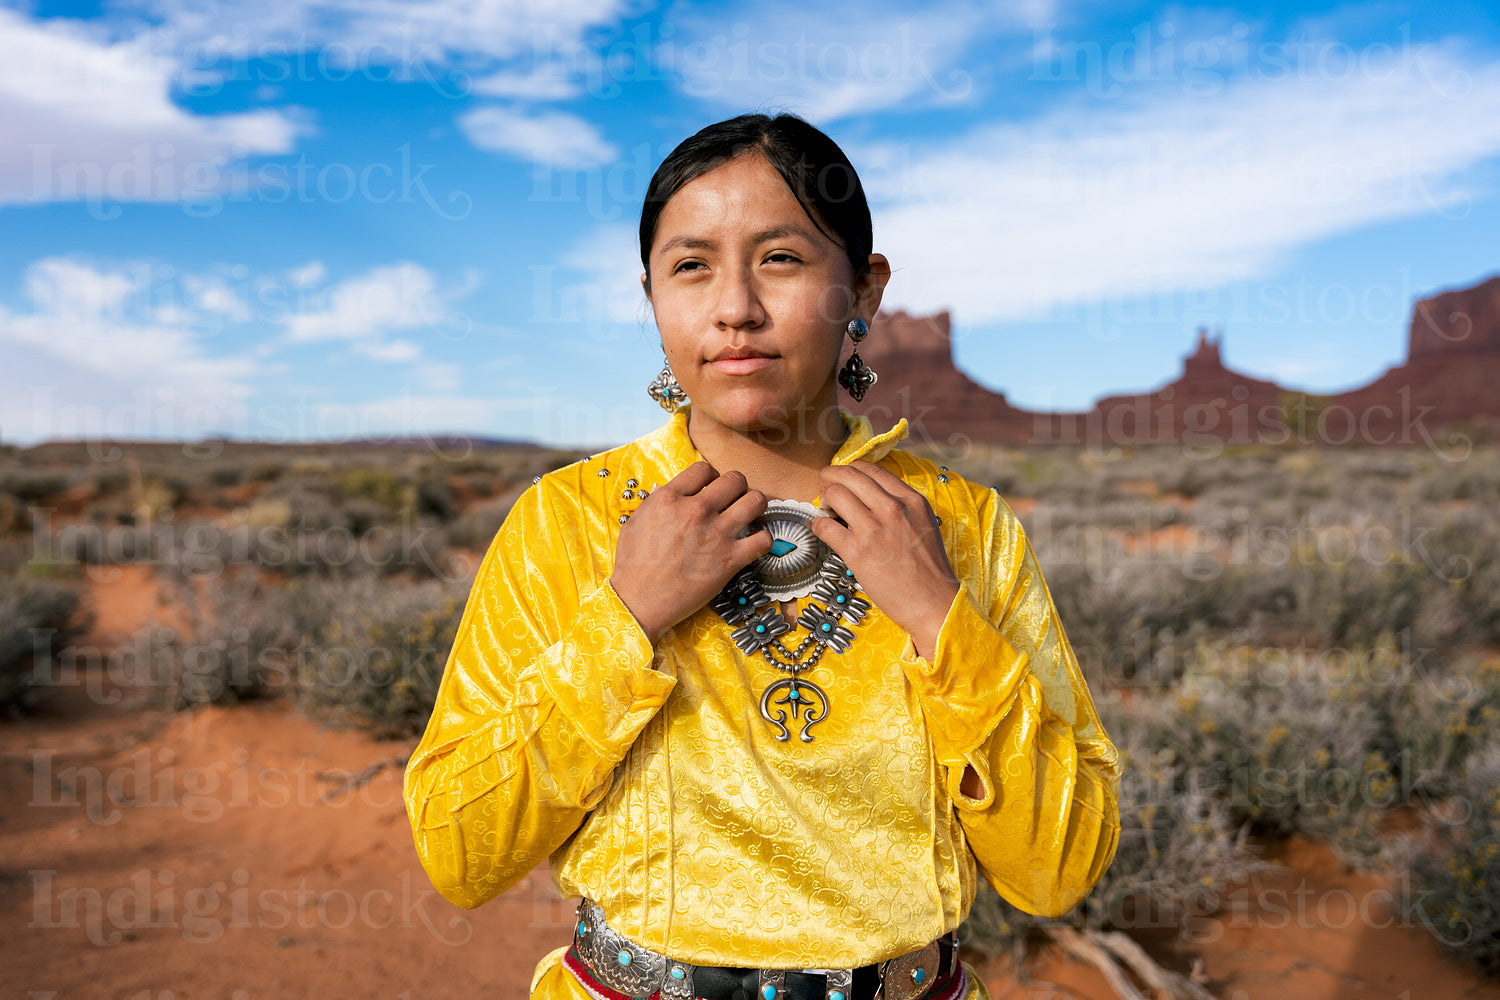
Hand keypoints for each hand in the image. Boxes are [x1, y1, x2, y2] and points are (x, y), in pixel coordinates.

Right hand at [609, 461, 771, 646]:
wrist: (639, 601)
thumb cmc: (632, 566)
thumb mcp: (635, 523)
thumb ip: (654, 503)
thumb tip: (665, 490)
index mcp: (670, 498)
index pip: (704, 468)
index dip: (712, 476)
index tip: (712, 489)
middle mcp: (696, 510)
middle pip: (735, 479)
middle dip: (737, 487)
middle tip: (733, 501)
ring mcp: (716, 533)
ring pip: (756, 500)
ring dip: (755, 506)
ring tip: (749, 516)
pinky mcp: (731, 559)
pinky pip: (764, 539)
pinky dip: (763, 540)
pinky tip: (753, 544)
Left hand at [811, 461, 959, 659]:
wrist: (933, 602)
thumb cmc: (928, 568)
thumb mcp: (923, 524)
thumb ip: (901, 507)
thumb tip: (870, 497)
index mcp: (911, 500)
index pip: (870, 469)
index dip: (849, 470)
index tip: (842, 479)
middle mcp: (892, 508)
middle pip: (848, 475)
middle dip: (829, 477)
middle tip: (825, 488)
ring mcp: (874, 529)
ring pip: (834, 494)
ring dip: (823, 499)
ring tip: (826, 511)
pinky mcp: (857, 552)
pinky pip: (824, 526)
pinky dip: (817, 524)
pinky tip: (821, 530)